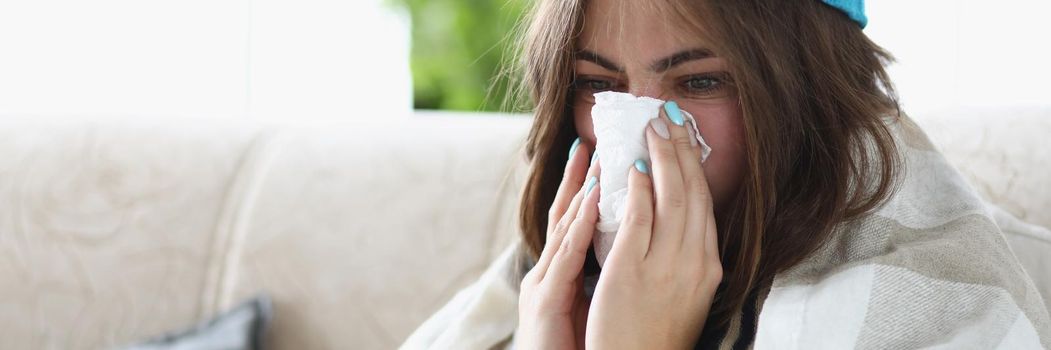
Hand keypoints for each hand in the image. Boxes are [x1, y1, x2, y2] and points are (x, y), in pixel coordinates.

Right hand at [517, 139, 601, 349]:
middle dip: (581, 174)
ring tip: (595, 153)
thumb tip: (622, 244)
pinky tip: (593, 198)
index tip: (607, 151)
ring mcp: (545, 281)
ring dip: (580, 186)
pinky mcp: (546, 299)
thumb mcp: (589, 300)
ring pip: (563, 225)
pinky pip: (566, 254)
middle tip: (596, 137)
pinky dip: (579, 222)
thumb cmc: (579, 346)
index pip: (579, 218)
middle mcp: (550, 269)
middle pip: (566, 213)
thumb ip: (599, 270)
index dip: (591, 184)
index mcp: (563, 269)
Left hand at [586, 105, 723, 349]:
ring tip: (652, 128)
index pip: (705, 204)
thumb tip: (677, 221)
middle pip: (693, 194)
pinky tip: (631, 165)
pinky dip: (638, 189)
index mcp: (709, 267)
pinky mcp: (632, 272)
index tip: (684, 136)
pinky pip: (639, 220)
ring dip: (661, 158)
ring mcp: (665, 267)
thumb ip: (685, 258)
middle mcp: (695, 263)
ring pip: (671, 199)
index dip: (694, 166)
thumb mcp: (685, 293)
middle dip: (680, 150)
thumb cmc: (656, 335)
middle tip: (667, 117)